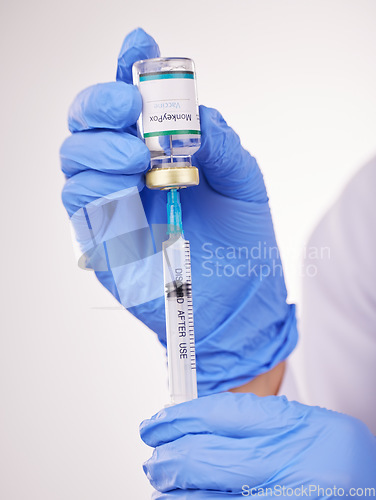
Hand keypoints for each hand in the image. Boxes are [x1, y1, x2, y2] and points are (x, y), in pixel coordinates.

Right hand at [60, 28, 296, 394]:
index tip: (140, 46)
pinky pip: (78, 202)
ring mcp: (113, 204)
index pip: (133, 103)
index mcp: (163, 152)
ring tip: (138, 156)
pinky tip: (125, 184)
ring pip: (74, 157)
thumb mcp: (244, 183)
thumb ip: (220, 143)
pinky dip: (93, 184)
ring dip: (99, 145)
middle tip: (130, 106)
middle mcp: (130, 172)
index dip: (128, 68)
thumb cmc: (244, 245)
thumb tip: (189, 117)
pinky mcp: (102, 240)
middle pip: (88, 121)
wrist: (239, 308)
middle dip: (101, 102)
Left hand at [140, 392, 375, 497]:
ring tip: (162, 477)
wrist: (372, 490)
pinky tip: (182, 499)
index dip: (180, 417)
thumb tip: (201, 418)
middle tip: (154, 451)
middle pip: (203, 457)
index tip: (158, 422)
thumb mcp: (306, 422)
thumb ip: (257, 417)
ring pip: (202, 496)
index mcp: (292, 428)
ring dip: (172, 487)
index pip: (220, 414)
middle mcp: (285, 467)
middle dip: (167, 455)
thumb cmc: (338, 456)